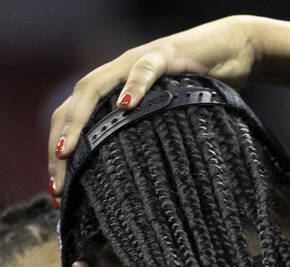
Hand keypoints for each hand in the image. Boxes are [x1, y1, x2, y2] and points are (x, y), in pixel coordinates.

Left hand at [49, 15, 259, 198]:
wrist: (233, 50)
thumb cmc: (198, 92)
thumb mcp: (163, 120)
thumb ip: (139, 140)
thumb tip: (126, 191)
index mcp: (110, 92)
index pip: (69, 120)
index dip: (57, 154)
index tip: (58, 193)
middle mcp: (114, 74)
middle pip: (71, 106)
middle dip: (58, 145)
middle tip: (57, 185)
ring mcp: (135, 61)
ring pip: (92, 87)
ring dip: (76, 121)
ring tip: (67, 151)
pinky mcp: (165, 55)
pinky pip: (144, 70)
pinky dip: (133, 87)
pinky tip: (126, 106)